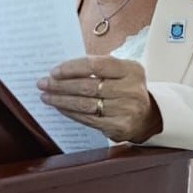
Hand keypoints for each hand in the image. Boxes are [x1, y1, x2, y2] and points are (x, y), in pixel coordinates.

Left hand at [37, 55, 162, 142]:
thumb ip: (99, 67)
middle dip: (60, 85)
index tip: (54, 71)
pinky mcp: (118, 127)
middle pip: (87, 86)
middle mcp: (131, 90)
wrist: (149, 116)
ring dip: (61, 100)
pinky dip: (70, 113)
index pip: (96, 65)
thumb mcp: (122, 72)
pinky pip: (87, 119)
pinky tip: (60, 107)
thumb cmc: (127, 89)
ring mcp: (125, 110)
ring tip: (46, 96)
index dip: (72, 68)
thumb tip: (63, 70)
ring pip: (85, 104)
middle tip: (43, 83)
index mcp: (131, 70)